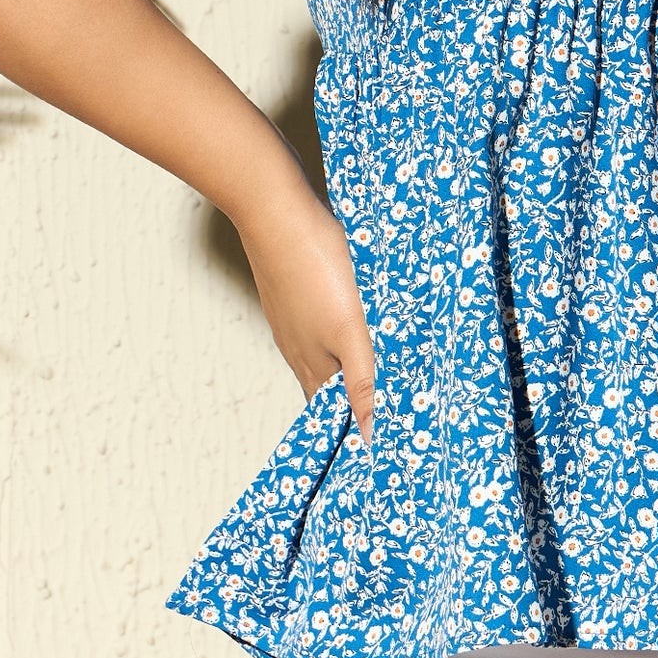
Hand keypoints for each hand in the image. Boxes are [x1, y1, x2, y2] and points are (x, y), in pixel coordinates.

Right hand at [234, 187, 375, 450]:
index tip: (377, 448)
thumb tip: (369, 435)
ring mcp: (293, 320)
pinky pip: (319, 327)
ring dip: (348, 371)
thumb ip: (361, 379)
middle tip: (384, 418)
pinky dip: (339, 338)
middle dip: (353, 405)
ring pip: (323, 357)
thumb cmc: (313, 266)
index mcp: (313, 363)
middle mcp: (299, 348)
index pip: (333, 416)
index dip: (354, 432)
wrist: (273, 208)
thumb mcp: (348, 328)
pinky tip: (351, 326)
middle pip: (328, 389)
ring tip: (373, 378)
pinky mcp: (295, 293)